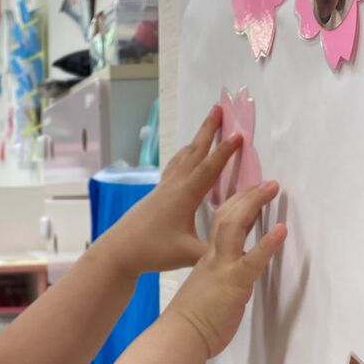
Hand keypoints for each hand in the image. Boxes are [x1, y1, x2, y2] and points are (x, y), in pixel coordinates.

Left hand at [98, 106, 244, 276]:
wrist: (119, 251)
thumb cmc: (153, 251)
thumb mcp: (188, 254)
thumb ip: (217, 249)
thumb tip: (243, 250)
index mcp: (184, 196)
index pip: (208, 168)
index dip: (225, 152)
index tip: (239, 133)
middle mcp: (174, 186)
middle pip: (194, 152)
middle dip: (208, 130)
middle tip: (218, 108)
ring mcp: (163, 188)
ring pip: (183, 157)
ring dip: (196, 140)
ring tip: (206, 126)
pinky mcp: (156, 194)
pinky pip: (174, 167)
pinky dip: (184, 156)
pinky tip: (185, 158)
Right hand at [165, 181, 285, 357]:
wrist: (178, 339)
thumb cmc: (189, 326)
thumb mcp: (203, 296)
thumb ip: (217, 286)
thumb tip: (225, 289)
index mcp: (207, 262)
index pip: (220, 226)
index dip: (235, 207)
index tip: (248, 193)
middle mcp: (213, 259)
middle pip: (227, 217)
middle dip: (246, 197)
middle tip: (264, 182)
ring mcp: (222, 269)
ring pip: (234, 227)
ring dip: (254, 205)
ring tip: (272, 189)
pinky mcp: (234, 284)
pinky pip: (252, 260)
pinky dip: (268, 244)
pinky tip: (281, 230)